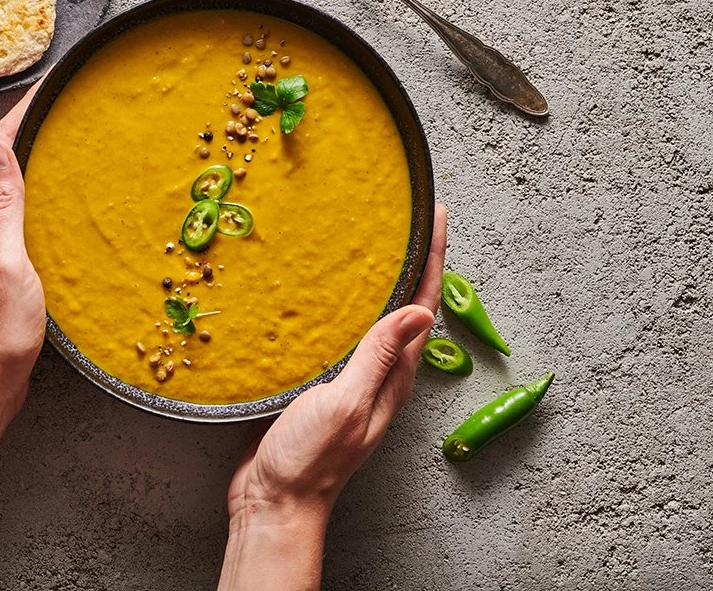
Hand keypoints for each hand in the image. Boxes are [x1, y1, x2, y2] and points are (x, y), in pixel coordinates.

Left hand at [0, 84, 46, 418]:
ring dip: (31, 157)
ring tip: (64, 135)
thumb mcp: (6, 261)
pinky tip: (54, 194)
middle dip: (28, 126)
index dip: (21, 112)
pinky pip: (12, 209)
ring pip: (5, 183)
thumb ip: (2, 203)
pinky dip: (33, 190)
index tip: (50, 87)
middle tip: (65, 102)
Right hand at [227, 203, 448, 521]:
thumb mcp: (347, 402)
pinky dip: (341, 303)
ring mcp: (351, 379)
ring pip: (371, 316)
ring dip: (376, 277)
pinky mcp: (322, 383)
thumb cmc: (312, 458)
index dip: (433, 257)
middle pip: (403, 305)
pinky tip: (322, 290)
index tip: (437, 214)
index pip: (422, 305)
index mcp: (394, 377)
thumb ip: (379, 357)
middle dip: (410, 259)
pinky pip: (341, 332)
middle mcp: (379, 374)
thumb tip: (420, 309)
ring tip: (368, 238)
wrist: (275, 500)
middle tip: (405, 214)